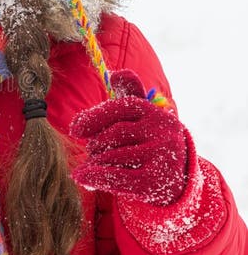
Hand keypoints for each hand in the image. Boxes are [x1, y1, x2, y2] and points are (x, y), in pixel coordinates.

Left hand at [69, 70, 187, 205]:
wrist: (181, 179)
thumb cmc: (152, 143)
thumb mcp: (144, 118)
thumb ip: (130, 94)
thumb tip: (115, 74)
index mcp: (155, 113)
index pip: (119, 108)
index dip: (92, 117)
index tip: (74, 129)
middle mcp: (162, 132)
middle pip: (114, 134)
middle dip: (95, 144)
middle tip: (91, 151)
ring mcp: (161, 156)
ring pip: (112, 156)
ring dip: (95, 162)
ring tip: (91, 164)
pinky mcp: (156, 181)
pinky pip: (117, 176)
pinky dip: (95, 177)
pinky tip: (81, 177)